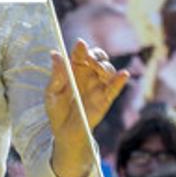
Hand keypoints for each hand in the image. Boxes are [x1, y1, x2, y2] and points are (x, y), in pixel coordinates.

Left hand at [44, 40, 126, 176]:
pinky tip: (124, 74)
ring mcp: (98, 87)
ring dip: (105, 66)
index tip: (80, 44)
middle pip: (98, 58)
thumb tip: (55, 54)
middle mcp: (88, 75)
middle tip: (89, 59)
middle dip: (96, 55)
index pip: (80, 54)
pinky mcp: (105, 100)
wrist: (64, 132)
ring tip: (98, 68)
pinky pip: (115, 89)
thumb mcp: (52, 92)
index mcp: (74, 70)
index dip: (81, 48)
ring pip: (108, 70)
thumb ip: (56, 75)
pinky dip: (120, 81)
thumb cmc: (57, 110)